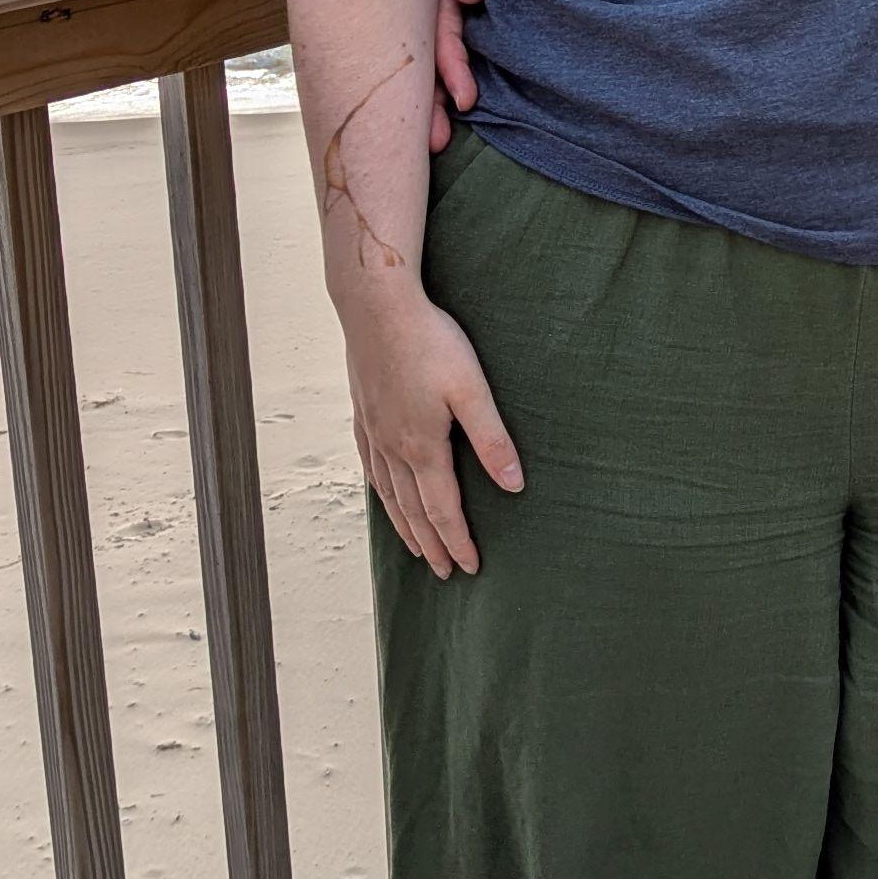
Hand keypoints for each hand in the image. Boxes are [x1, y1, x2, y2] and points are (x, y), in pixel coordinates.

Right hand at [347, 290, 524, 577]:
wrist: (376, 306)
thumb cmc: (430, 341)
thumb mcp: (472, 389)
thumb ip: (493, 439)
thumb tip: (514, 486)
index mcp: (422, 447)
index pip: (443, 510)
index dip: (458, 542)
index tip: (471, 568)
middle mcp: (393, 447)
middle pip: (414, 511)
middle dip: (433, 545)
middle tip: (447, 572)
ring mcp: (374, 432)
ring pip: (389, 494)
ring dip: (405, 526)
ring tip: (418, 549)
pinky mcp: (363, 414)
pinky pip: (370, 468)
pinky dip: (380, 493)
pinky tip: (384, 494)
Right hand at [426, 0, 500, 149]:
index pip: (440, 31)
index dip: (450, 66)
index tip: (465, 100)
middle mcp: (428, 6)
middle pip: (425, 58)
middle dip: (430, 101)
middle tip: (436, 143)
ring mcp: (437, 18)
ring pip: (430, 64)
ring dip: (433, 102)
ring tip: (437, 143)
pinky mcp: (450, 26)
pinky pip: (441, 58)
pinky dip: (441, 87)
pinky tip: (442, 118)